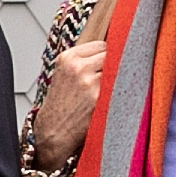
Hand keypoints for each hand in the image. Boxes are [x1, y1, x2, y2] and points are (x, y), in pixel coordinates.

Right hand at [29, 36, 111, 167]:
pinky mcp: (100, 98)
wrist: (53, 131)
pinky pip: (122, 87)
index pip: (102, 45)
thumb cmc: (61, 104)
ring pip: (119, 71)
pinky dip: (122, 92)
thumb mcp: (65, 74)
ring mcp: (89, 82)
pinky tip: (114, 99)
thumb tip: (115, 50)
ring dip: (119, 79)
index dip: (107, 56)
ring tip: (111, 90)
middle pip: (112, 55)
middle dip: (114, 66)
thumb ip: (84, 60)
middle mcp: (78, 67)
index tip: (107, 66)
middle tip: (111, 79)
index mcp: (68, 58)